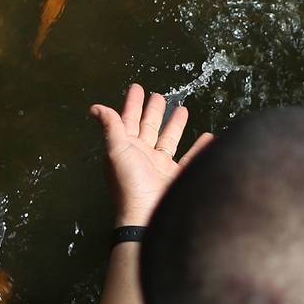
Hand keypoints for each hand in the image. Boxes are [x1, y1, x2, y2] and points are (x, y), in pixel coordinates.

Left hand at [90, 84, 214, 226]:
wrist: (147, 216)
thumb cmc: (130, 185)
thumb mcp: (117, 150)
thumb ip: (110, 127)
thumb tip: (95, 108)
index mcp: (126, 148)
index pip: (129, 119)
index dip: (132, 103)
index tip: (137, 88)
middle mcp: (142, 156)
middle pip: (148, 128)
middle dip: (153, 111)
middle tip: (158, 96)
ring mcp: (160, 167)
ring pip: (169, 140)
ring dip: (175, 125)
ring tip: (182, 109)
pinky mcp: (176, 177)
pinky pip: (189, 159)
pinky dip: (199, 148)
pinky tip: (207, 137)